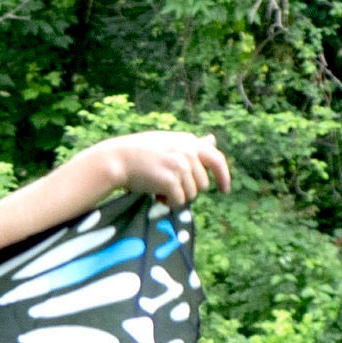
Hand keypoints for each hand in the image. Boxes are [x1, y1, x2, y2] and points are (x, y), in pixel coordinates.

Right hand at [107, 131, 231, 206]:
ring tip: (159, 188)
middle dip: (188, 190)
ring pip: (192, 195)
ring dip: (177, 197)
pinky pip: (179, 201)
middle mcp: (188, 152)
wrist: (116, 159)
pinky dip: (168, 202)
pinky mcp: (171, 180)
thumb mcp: (169, 142)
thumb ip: (191, 145)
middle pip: (203, 184)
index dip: (224, 176)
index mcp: (189, 142)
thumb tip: (212, 140)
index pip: (217, 159)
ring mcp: (180, 166)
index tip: (225, 190)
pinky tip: (155, 194)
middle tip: (169, 187)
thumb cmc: (139, 153)